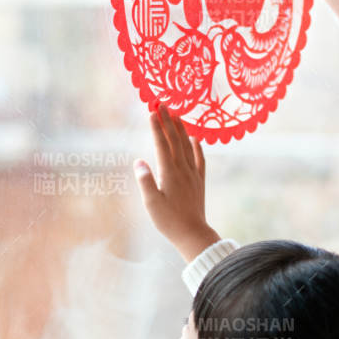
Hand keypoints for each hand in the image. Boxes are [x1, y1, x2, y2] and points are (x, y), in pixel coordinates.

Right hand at [134, 105, 221, 262]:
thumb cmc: (169, 221)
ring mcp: (193, 174)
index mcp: (169, 173)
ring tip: (176, 114)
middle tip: (162, 104)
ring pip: (187, 146)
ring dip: (181, 129)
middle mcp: (182, 169)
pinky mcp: (199, 181)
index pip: (161, 144)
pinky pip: (199, 159)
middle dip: (167, 121)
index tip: (152, 112)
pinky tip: (194, 138)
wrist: (193, 234)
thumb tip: (139, 161)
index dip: (156, 127)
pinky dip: (197, 146)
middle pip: (174, 140)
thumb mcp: (151, 203)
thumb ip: (145, 181)